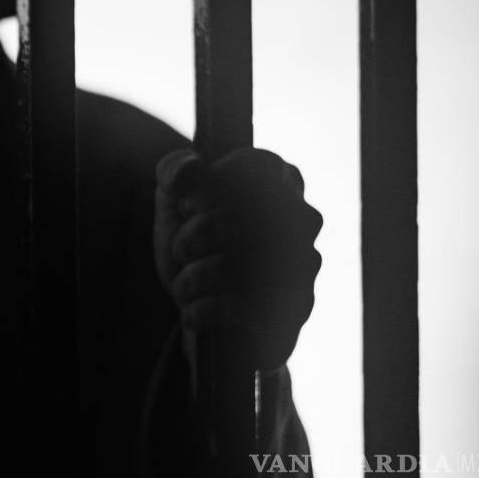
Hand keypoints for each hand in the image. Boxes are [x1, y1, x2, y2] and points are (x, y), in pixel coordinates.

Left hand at [153, 148, 321, 371]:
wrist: (205, 305)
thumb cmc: (195, 242)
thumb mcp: (173, 199)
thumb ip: (173, 171)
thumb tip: (191, 169)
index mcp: (279, 178)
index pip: (252, 167)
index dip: (207, 189)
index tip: (187, 206)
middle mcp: (303, 218)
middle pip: (237, 220)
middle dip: (191, 238)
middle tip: (182, 250)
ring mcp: (306, 264)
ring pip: (235, 267)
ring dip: (193, 278)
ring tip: (185, 284)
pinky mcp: (297, 308)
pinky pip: (240, 308)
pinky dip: (201, 310)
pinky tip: (192, 310)